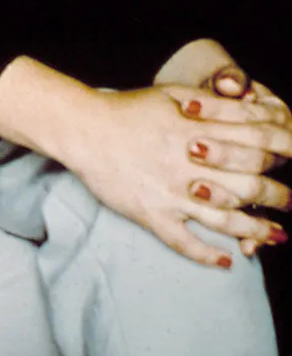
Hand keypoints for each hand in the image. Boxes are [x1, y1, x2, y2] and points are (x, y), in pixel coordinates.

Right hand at [68, 85, 290, 267]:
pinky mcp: (151, 213)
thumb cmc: (128, 109)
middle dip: (279, 196)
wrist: (82, 128)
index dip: (281, 153)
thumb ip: (213, 102)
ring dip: (257, 230)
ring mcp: (171, 192)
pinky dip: (206, 254)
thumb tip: (253, 107)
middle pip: (249, 183)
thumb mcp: (173, 94)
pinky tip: (225, 262)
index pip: (254, 143)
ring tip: (278, 236)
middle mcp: (190, 164)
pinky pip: (184, 242)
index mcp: (198, 130)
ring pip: (225, 218)